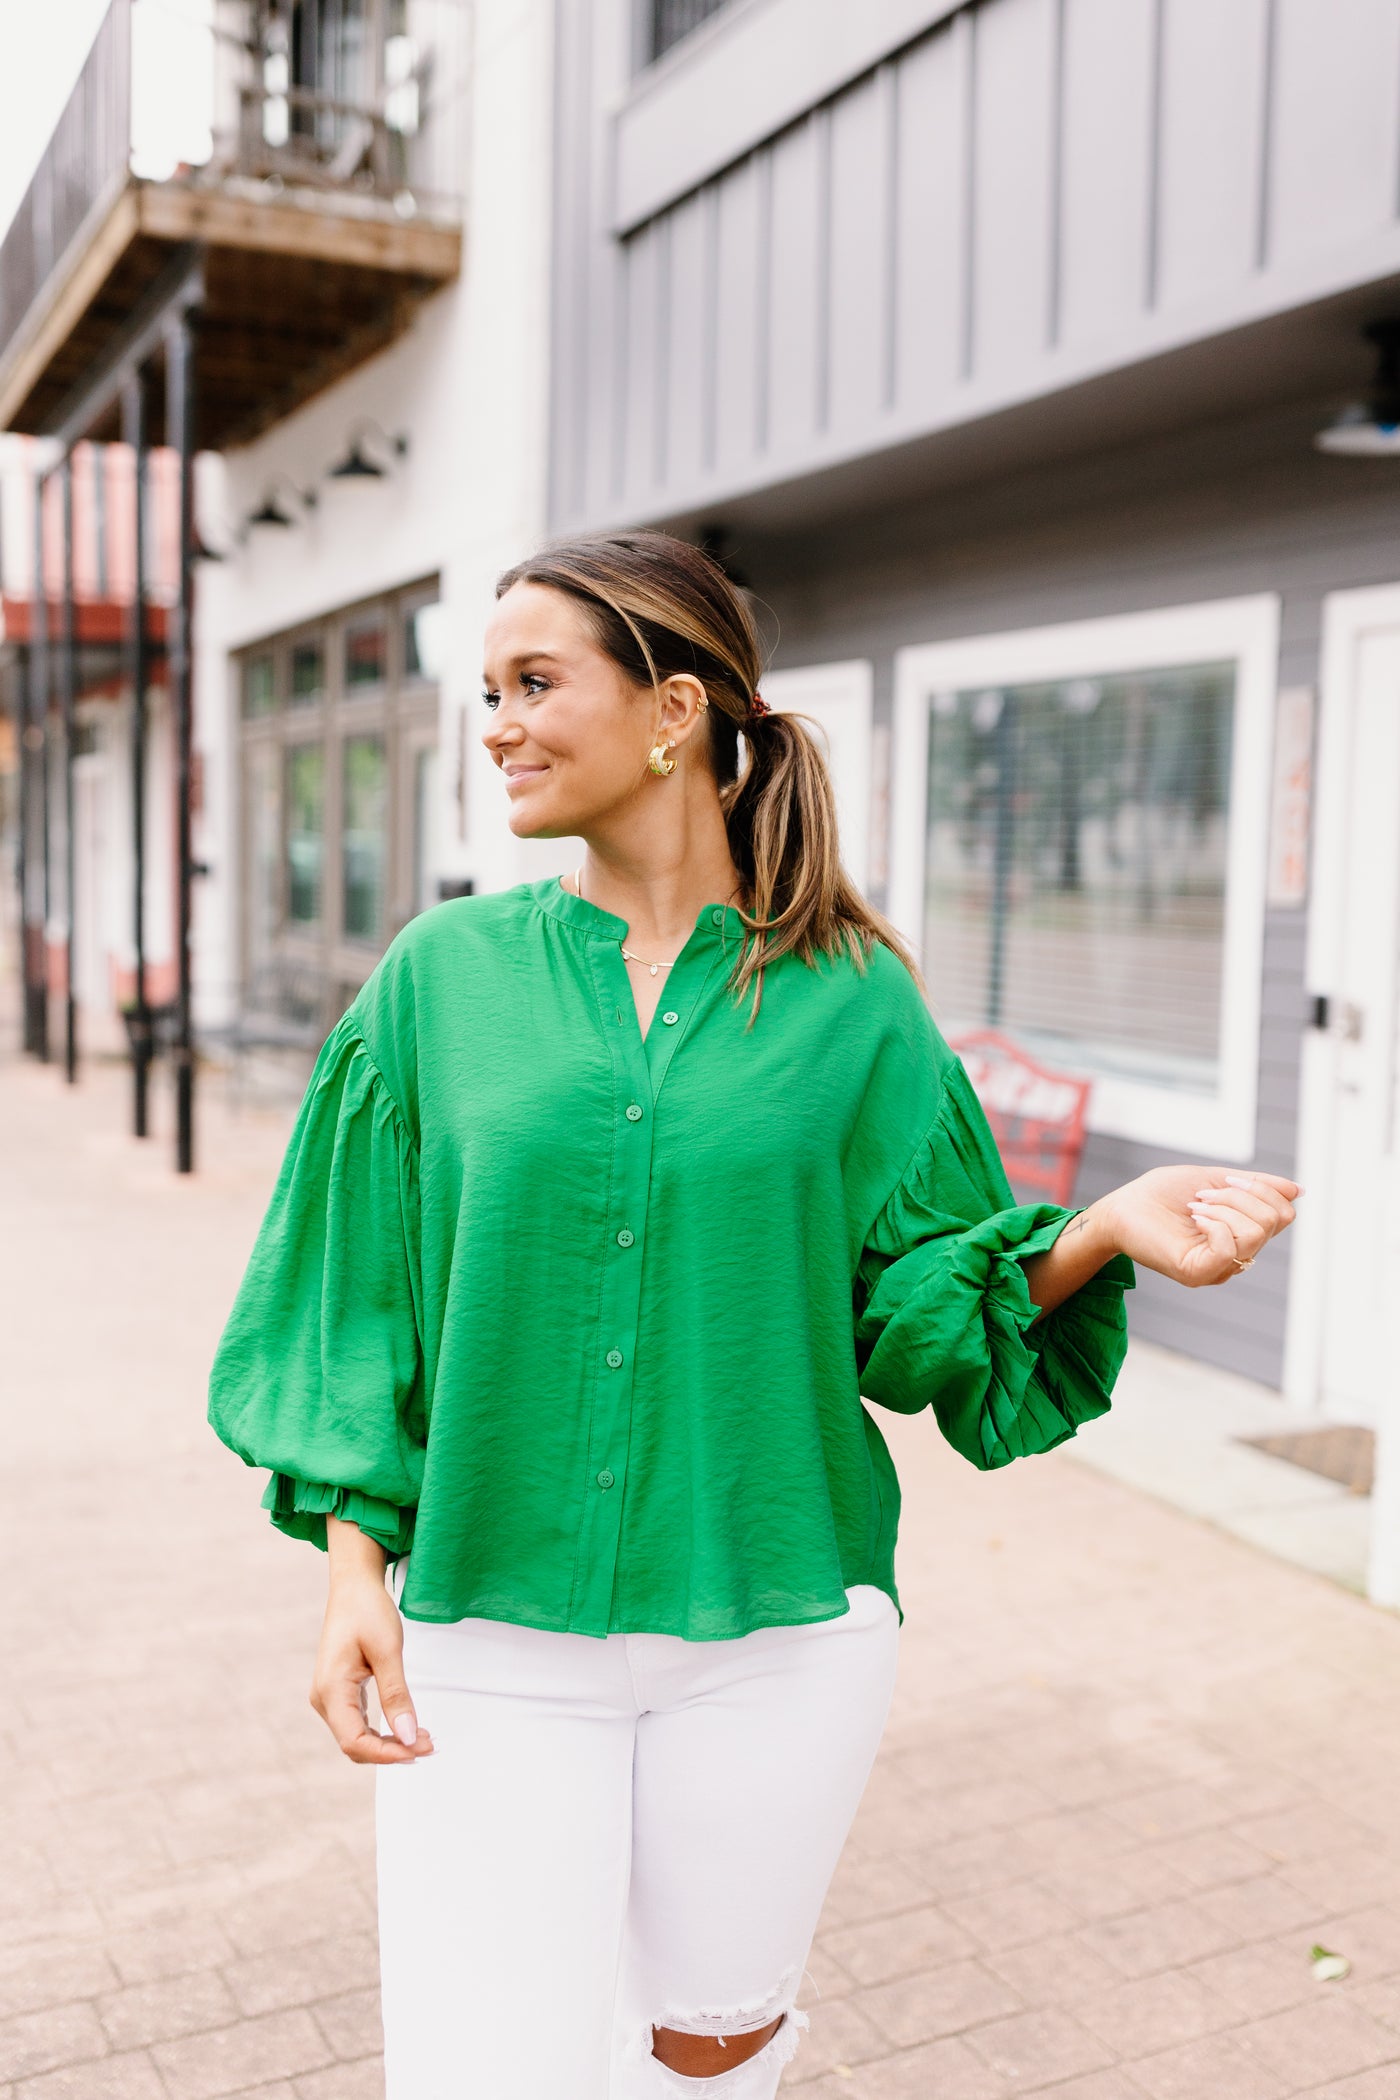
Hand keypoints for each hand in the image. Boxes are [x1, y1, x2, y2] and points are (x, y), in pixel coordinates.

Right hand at [310, 1570, 434, 1765]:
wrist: (354, 1587)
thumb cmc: (367, 1610)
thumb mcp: (388, 1650)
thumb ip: (396, 1695)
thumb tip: (408, 1735)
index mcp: (332, 1689)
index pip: (354, 1741)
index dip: (387, 1754)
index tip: (419, 1750)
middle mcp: (325, 1698)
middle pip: (355, 1745)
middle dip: (392, 1751)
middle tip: (429, 1744)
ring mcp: (330, 1697)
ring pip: (357, 1738)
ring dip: (389, 1744)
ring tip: (422, 1739)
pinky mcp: (339, 1693)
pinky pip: (358, 1724)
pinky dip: (382, 1732)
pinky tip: (405, 1728)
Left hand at [1099, 1165, 1300, 1288]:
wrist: (1123, 1207)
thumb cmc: (1164, 1193)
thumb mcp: (1217, 1180)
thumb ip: (1255, 1186)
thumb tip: (1298, 1190)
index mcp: (1243, 1235)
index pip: (1284, 1215)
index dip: (1262, 1188)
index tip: (1226, 1180)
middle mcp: (1237, 1256)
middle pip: (1274, 1221)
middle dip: (1240, 1195)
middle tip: (1203, 1195)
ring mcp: (1219, 1269)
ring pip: (1255, 1233)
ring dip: (1224, 1207)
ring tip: (1195, 1207)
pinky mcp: (1198, 1274)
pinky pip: (1229, 1248)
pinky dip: (1214, 1224)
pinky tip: (1193, 1219)